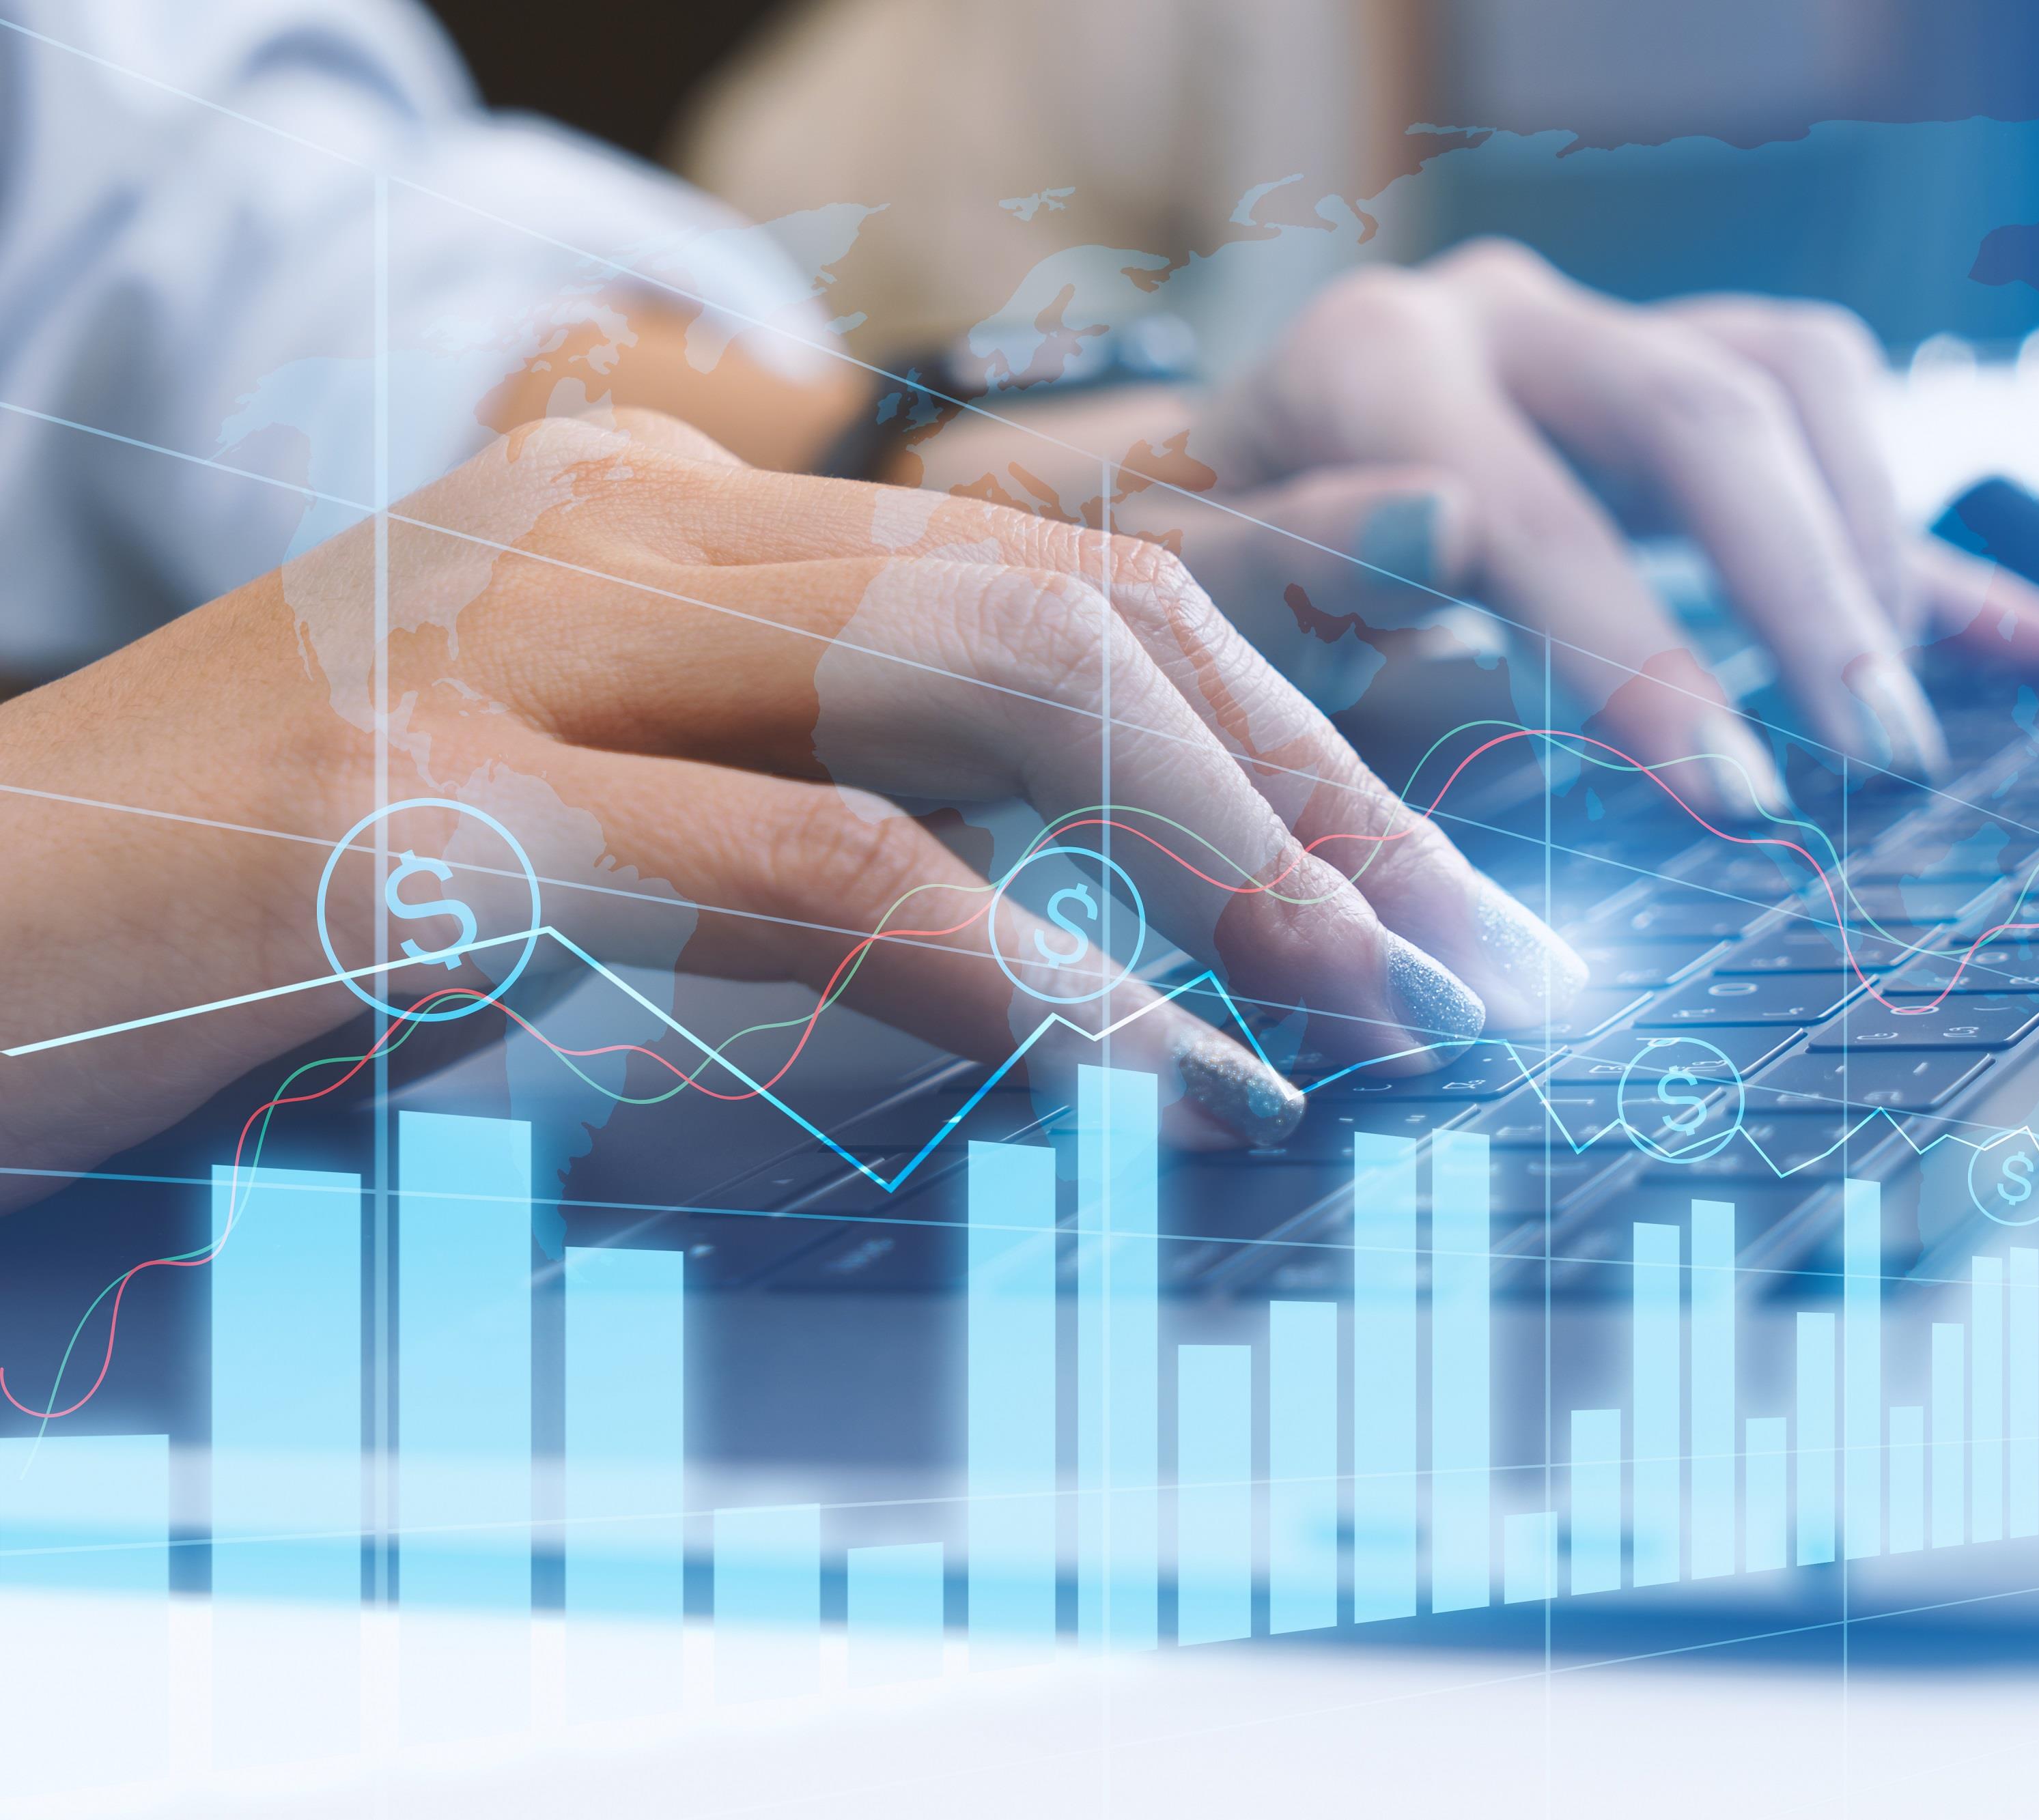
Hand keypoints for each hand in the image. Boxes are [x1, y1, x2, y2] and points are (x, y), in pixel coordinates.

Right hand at [0, 411, 1586, 1208]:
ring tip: (1368, 1013)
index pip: (1059, 556)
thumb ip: (802, 826)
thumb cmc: (257, 916)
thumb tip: (1075, 944)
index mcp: (665, 515)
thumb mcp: (578, 832)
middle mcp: (619, 526)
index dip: (1299, 657)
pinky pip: (810, 864)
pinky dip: (1014, 973)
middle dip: (1310, 780)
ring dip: (1214, 859)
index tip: (1471, 785)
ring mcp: (520, 643)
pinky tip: (1157, 1072)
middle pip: (1071, 608)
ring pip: (982, 684)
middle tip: (1473, 957)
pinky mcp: (433, 808)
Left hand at [1183, 240, 2038, 802]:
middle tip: (1875, 760)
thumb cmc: (1195, 576)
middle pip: (1707, 416)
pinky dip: (1935, 555)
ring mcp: (1606, 338)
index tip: (1734, 797)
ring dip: (1877, 554)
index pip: (1534, 505)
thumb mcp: (1202, 600)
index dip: (1641, 656)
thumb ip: (1307, 592)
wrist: (1196, 490)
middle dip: (1805, 599)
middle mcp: (1507, 321)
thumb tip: (1454, 570)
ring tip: (1904, 726)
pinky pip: (1841, 441)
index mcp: (1376, 363)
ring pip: (1795, 386)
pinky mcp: (1682, 383)